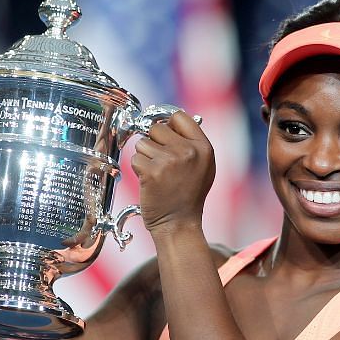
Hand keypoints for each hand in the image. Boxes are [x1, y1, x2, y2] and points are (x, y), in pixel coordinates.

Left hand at [129, 110, 214, 233]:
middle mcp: (188, 151)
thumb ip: (191, 143)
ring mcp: (170, 161)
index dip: (167, 125)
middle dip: (153, 143)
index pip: (178, 117)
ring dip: (144, 157)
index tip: (163, 137)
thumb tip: (169, 121)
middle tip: (160, 162)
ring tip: (157, 174)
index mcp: (203, 147)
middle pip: (156, 128)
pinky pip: (135, 158)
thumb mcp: (203, 166)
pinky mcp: (152, 172)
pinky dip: (138, 169)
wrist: (179, 223)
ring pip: (142, 143)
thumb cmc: (188, 195)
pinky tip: (150, 182)